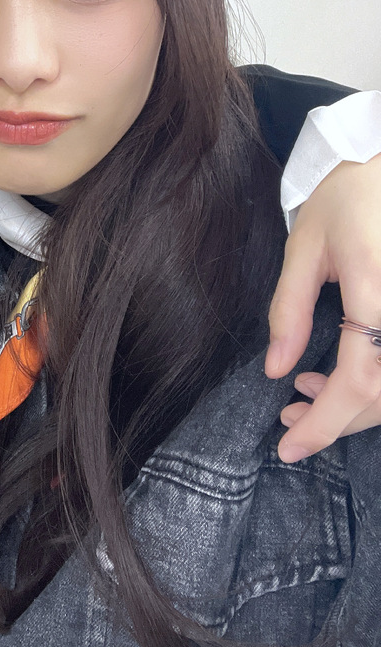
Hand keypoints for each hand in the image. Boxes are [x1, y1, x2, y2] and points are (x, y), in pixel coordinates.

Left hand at [266, 153, 380, 460]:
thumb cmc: (343, 199)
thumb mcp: (304, 247)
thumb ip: (288, 310)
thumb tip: (275, 369)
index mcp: (375, 286)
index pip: (359, 378)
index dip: (326, 423)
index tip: (288, 446)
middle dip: (336, 419)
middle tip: (288, 417)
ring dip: (356, 407)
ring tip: (307, 393)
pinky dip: (374, 385)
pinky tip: (339, 376)